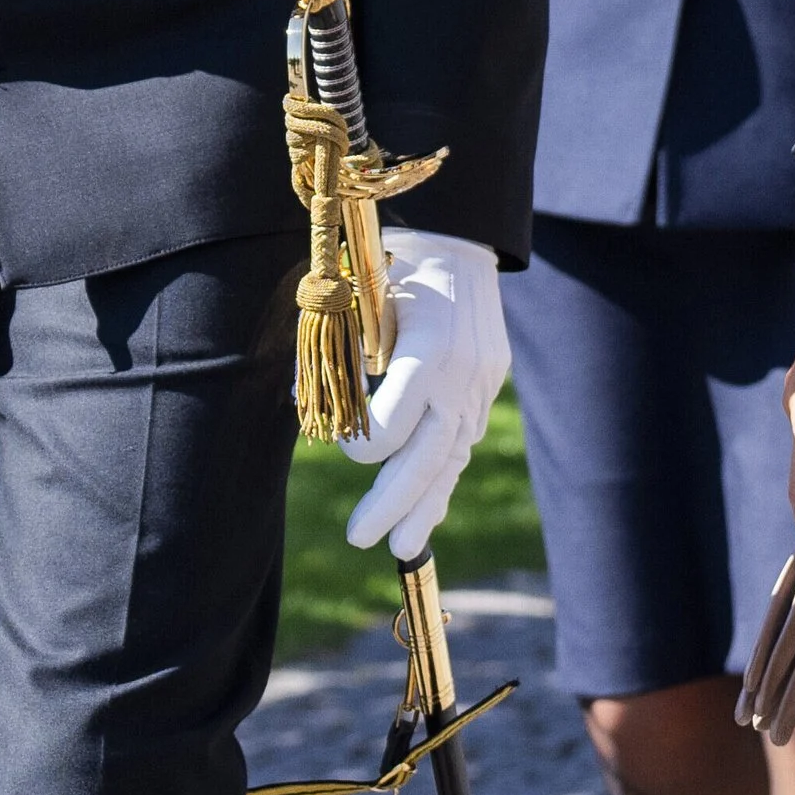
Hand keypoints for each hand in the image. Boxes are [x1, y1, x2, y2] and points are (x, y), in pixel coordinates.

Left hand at [340, 229, 509, 561]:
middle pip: (429, 455)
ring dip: (424, 506)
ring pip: (451, 457)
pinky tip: (424, 516)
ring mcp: (481, 385)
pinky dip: (441, 481)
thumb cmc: (390, 269)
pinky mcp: (487, 389)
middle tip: (360, 538)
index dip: (359, 442)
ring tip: (400, 547)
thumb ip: (334, 354)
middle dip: (395, 503)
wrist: (456, 247)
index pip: (394, 424)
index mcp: (429, 349)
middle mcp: (461, 375)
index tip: (332, 434)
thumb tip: (307, 404)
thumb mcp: (358, 302)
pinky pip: (462, 444)